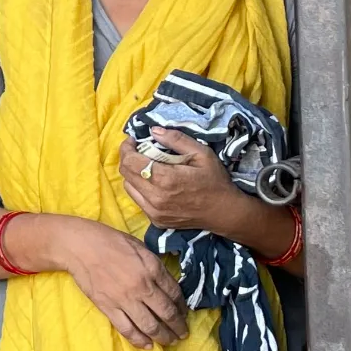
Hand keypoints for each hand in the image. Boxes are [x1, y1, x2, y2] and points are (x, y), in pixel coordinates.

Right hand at [13, 214, 187, 349]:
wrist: (80, 247)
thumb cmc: (110, 241)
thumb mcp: (140, 247)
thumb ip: (155, 266)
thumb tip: (167, 284)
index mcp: (152, 268)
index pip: (175, 294)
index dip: (182, 307)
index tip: (184, 314)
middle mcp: (142, 287)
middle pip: (166, 313)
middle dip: (178, 327)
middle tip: (183, 334)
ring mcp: (125, 300)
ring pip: (150, 326)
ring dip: (164, 337)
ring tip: (170, 342)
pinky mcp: (108, 308)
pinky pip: (127, 329)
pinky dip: (139, 340)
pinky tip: (148, 345)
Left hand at [119, 128, 243, 232]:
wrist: (224, 212)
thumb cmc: (215, 181)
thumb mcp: (201, 153)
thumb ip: (176, 139)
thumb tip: (153, 130)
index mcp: (166, 179)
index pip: (130, 161)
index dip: (127, 148)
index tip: (133, 140)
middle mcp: (155, 198)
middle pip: (125, 174)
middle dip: (128, 158)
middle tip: (139, 150)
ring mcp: (154, 212)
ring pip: (128, 187)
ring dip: (133, 173)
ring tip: (146, 165)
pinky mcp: (156, 220)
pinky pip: (138, 200)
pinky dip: (140, 187)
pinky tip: (154, 182)